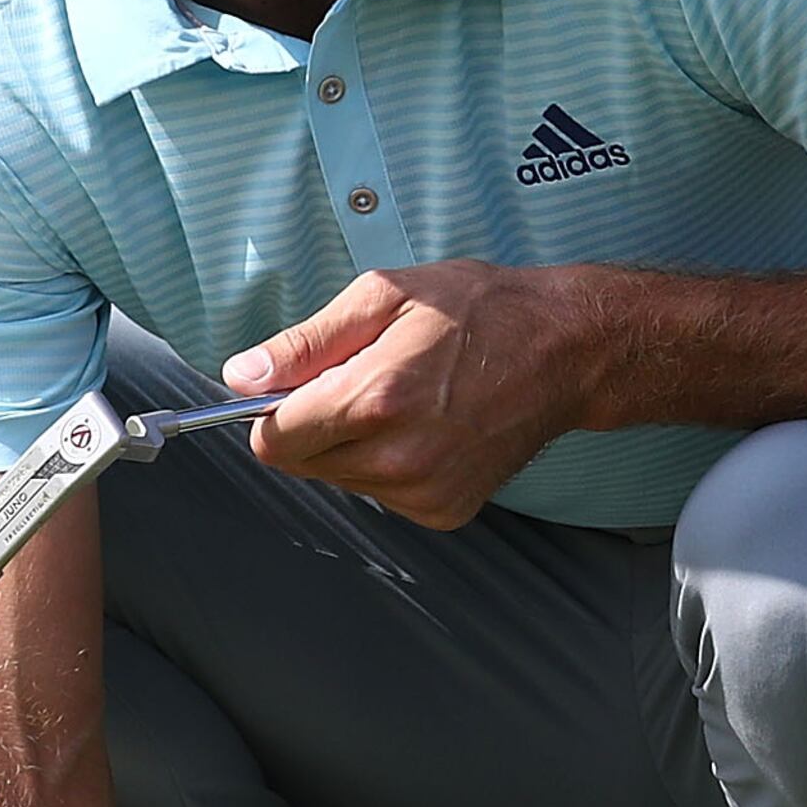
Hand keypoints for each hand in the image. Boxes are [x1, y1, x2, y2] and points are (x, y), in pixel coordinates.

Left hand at [223, 261, 602, 527]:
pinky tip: (427, 426)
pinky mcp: (446, 511)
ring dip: (354, 444)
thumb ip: (304, 343)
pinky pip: (382, 494)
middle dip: (317, 423)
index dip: (272, 410)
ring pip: (341, 479)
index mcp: (376, 400)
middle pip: (303, 463)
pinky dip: (390, 464)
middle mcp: (398, 458)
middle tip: (369, 376)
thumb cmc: (481, 310)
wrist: (564, 350)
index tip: (297, 385)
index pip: (273, 441)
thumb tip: (242, 376)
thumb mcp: (383, 295)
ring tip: (406, 397)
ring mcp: (424, 492)